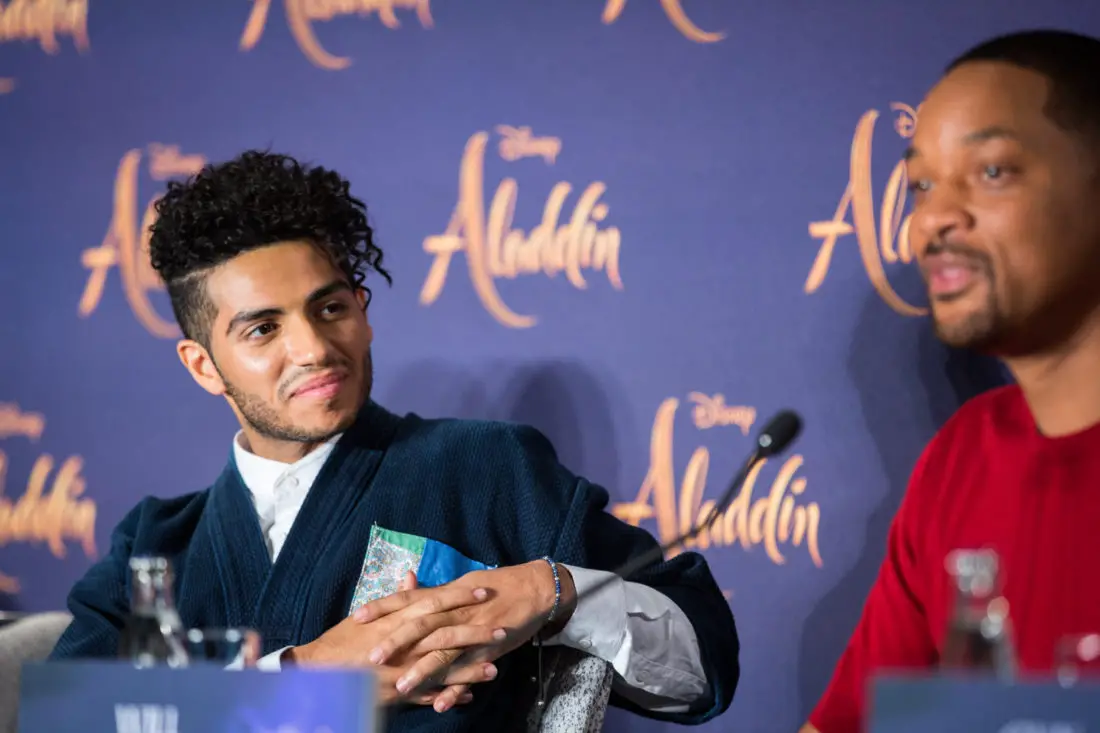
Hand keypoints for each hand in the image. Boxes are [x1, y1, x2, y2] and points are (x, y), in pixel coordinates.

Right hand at [285, 573, 502, 707]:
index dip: (461, 596)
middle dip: (475, 632)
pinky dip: (448, 695)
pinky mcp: (397, 693)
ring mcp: (402, 669)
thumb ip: (396, 597)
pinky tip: (469, 696)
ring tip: (494, 669)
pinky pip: (428, 694)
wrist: (319, 671)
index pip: (435, 602)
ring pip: (442, 668)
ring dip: (470, 669)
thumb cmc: (343, 639)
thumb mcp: (368, 613)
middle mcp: (403, 643)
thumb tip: (413, 575)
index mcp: (397, 619)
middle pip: (446, 635)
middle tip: (502, 628)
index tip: (485, 590)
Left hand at [357, 560, 576, 698]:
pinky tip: (439, 704)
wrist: (535, 588)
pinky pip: (470, 671)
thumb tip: (409, 587)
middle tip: (370, 658)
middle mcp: (457, 612)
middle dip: (396, 642)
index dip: (383, 606)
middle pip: (422, 626)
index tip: (358, 616)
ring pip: (444, 650)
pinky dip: (455, 689)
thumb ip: (434, 591)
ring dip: (422, 670)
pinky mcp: (490, 650)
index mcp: (447, 594)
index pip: (409, 598)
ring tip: (400, 687)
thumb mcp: (463, 585)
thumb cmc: (496, 585)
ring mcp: (473, 631)